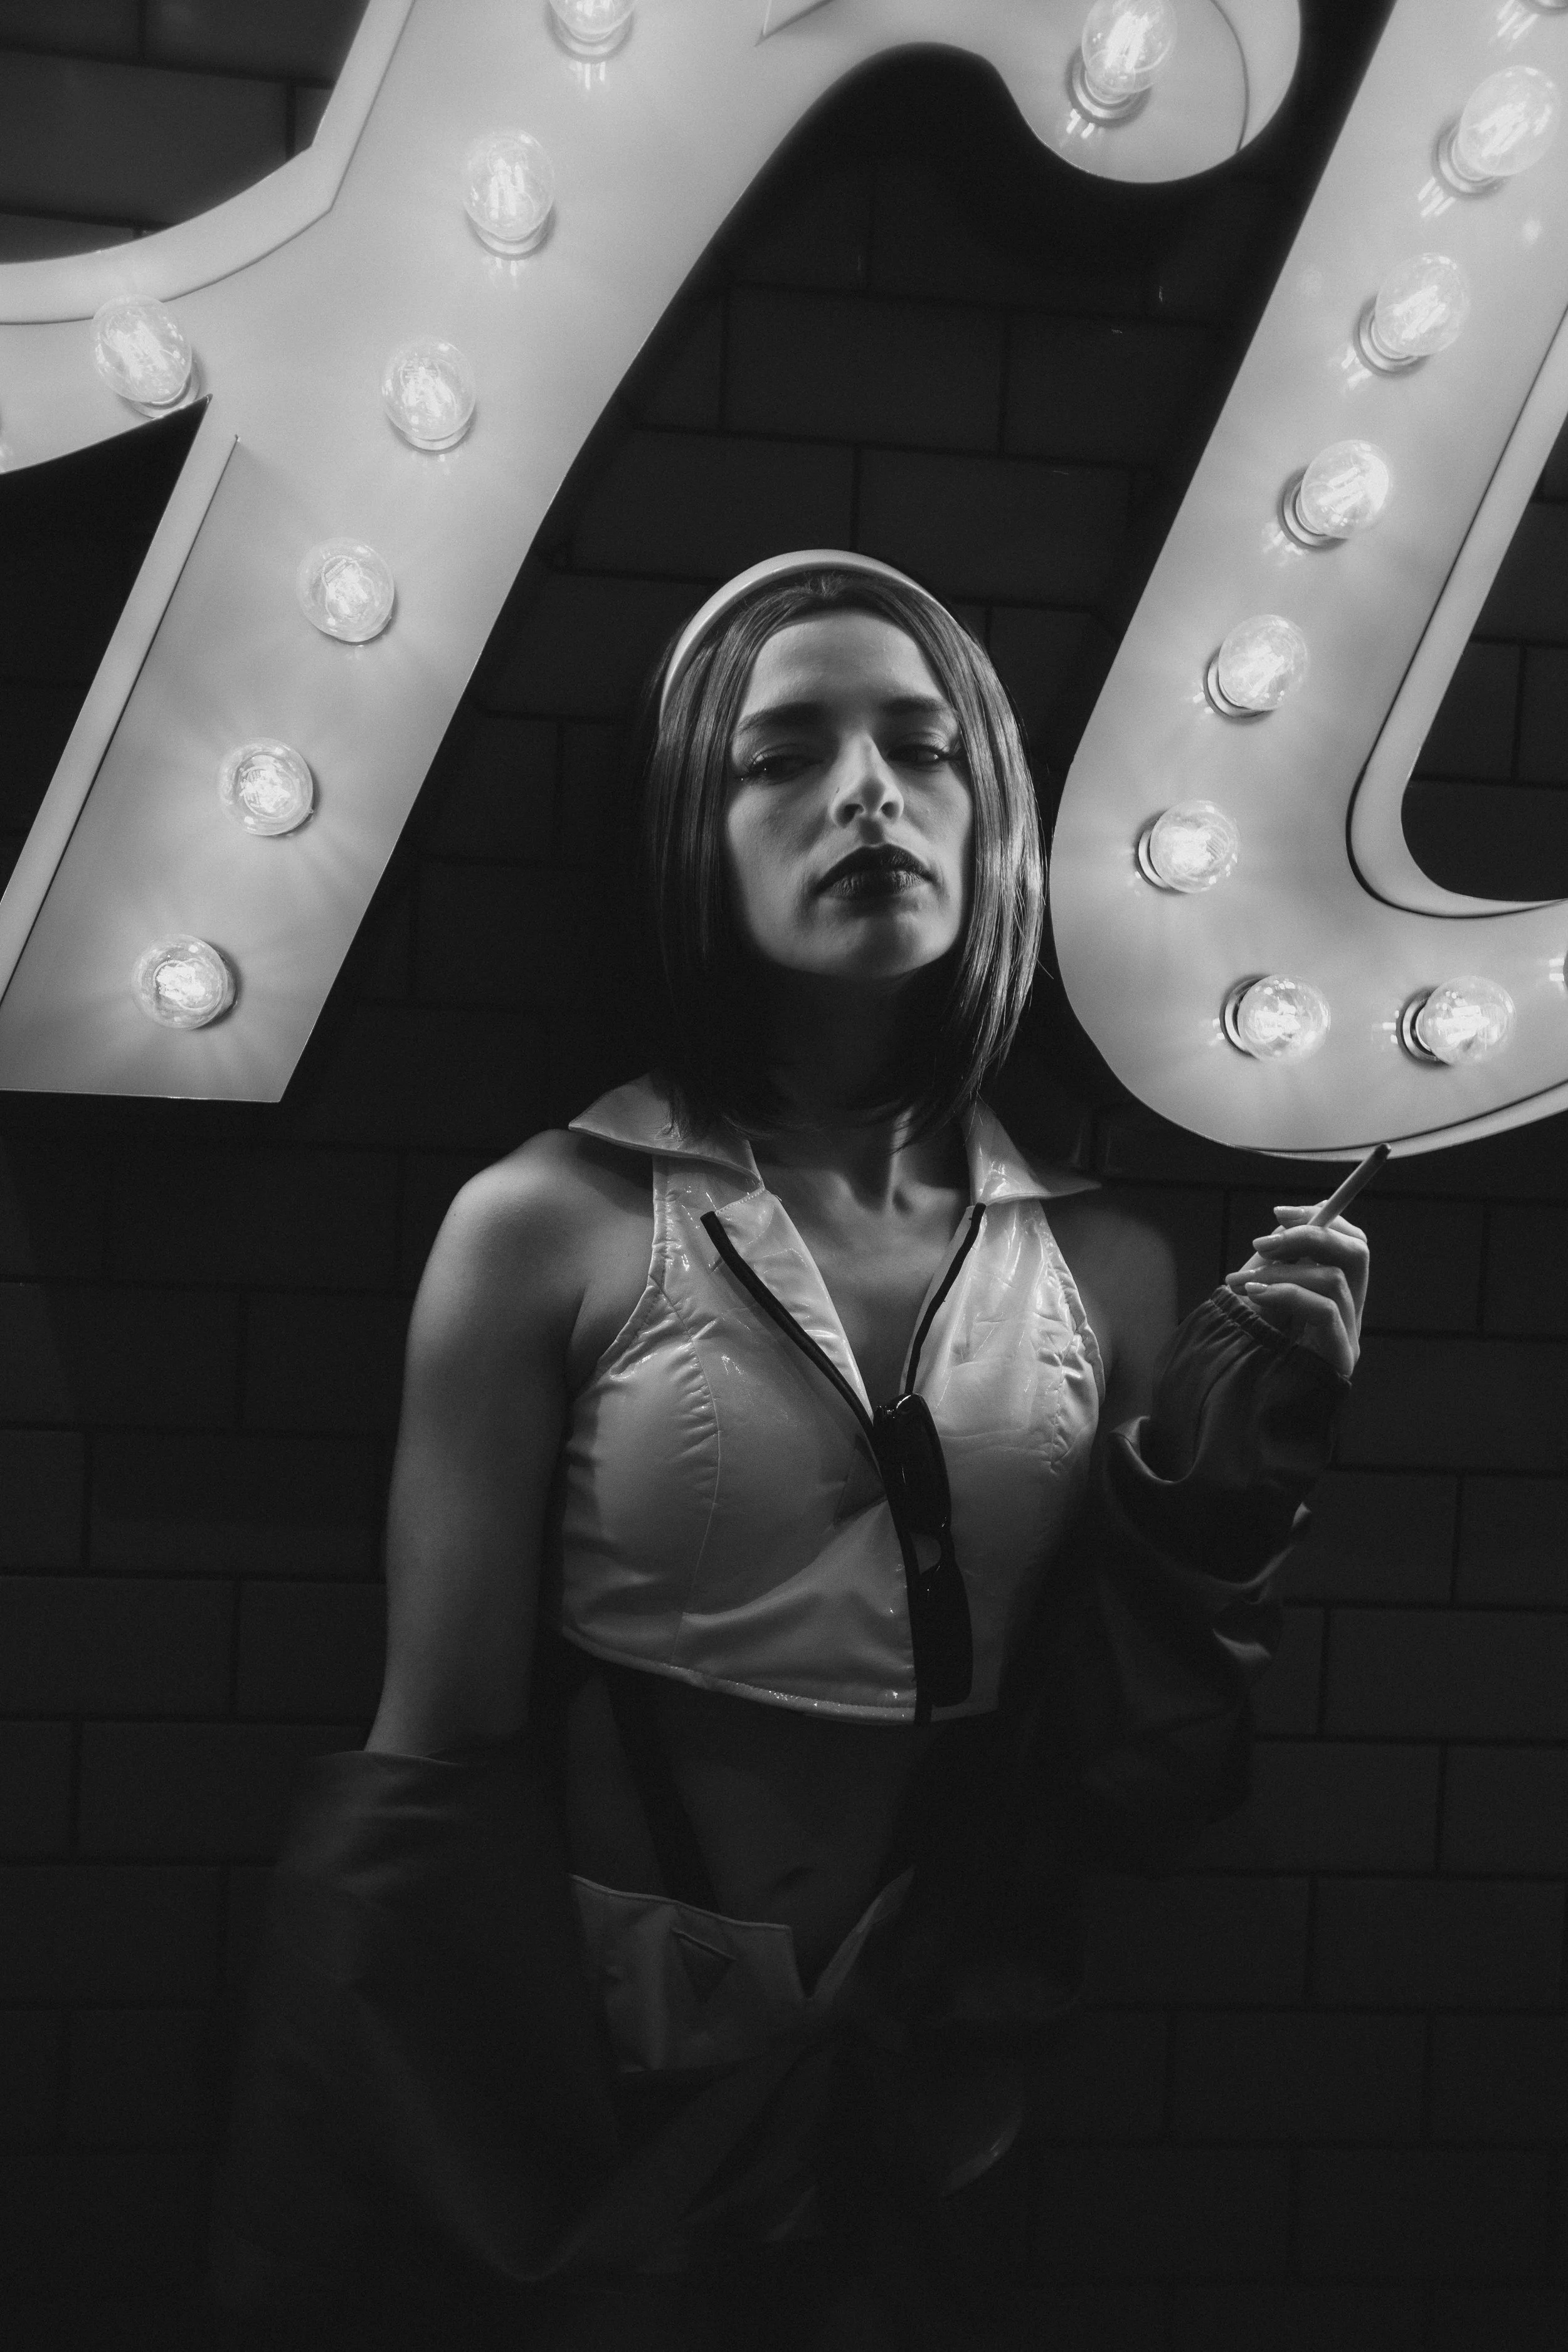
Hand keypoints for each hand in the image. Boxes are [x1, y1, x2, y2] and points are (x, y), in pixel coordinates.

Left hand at [1223, 1203, 1369, 1375]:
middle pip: (1357, 1253)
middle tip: (1262, 1242)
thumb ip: (1276, 1261)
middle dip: (1310, 1235)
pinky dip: (1288, 1293)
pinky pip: (1325, 1310)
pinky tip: (1255, 1294)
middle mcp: (1350, 1313)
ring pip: (1334, 1279)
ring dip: (1281, 1270)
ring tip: (1239, 1282)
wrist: (1238, 1410)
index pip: (1350, 1244)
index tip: (1279, 1213)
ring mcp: (1349, 1336)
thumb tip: (1284, 1222)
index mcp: (1335, 1295)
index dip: (1321, 1219)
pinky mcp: (1339, 1359)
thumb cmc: (1246, 1349)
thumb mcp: (1260, 1294)